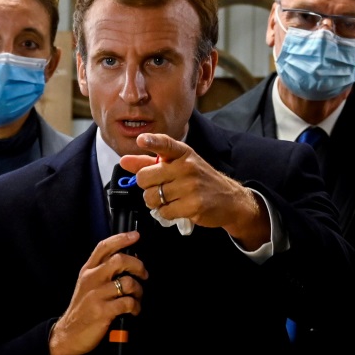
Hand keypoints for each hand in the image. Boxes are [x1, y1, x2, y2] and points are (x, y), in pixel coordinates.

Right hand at [48, 231, 146, 354]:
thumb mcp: (86, 285)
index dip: (121, 238)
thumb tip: (127, 260)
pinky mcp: (102, 311)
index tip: (135, 236)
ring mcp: (96, 295)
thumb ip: (102, 272)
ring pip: (128, 282)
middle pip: (119, 260)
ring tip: (136, 297)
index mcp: (87, 271)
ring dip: (139, 291)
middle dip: (138, 265)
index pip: (104, 247)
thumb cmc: (82, 309)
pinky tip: (133, 310)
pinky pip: (128, 303)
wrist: (68, 334)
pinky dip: (136, 307)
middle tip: (143, 274)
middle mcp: (91, 279)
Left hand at [120, 133, 268, 249]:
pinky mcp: (194, 205)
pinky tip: (178, 208)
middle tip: (161, 188)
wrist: (230, 200)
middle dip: (147, 187)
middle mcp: (187, 166)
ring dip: (156, 203)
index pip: (165, 144)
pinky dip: (166, 214)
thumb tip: (124, 161)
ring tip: (170, 199)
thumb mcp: (178, 166)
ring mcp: (191, 186)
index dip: (152, 142)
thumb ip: (149, 163)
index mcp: (183, 153)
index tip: (141, 140)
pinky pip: (164, 212)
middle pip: (145, 178)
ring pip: (152, 198)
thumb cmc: (199, 180)